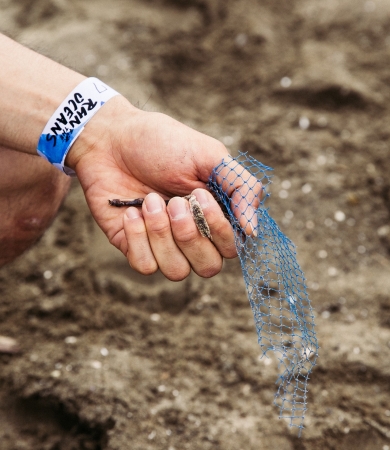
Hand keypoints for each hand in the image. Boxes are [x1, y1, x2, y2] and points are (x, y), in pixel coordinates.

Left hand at [67, 96, 261, 280]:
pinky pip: (145, 266)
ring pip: (177, 272)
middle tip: (174, 201)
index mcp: (214, 215)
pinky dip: (138, 238)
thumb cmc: (163, 143)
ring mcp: (162, 244)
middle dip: (189, 234)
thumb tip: (253, 230)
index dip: (218, 229)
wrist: (112, 139)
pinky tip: (131, 211)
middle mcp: (192, 235)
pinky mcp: (134, 246)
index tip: (198, 194)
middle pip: (208, 267)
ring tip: (149, 201)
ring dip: (162, 234)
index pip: (232, 248)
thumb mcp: (210, 155)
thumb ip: (242, 187)